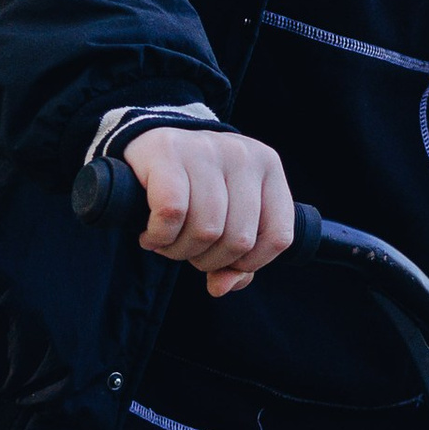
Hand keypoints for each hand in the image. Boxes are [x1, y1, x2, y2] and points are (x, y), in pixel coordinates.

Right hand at [124, 124, 295, 294]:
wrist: (149, 142)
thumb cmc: (196, 187)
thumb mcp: (228, 217)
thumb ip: (237, 261)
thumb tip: (221, 287)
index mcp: (269, 168)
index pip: (278, 237)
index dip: (250, 263)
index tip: (223, 261)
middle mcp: (243, 155)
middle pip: (239, 240)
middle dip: (207, 260)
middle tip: (187, 249)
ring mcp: (207, 150)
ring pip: (206, 230)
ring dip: (179, 251)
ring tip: (167, 241)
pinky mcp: (168, 152)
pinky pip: (172, 213)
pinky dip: (159, 236)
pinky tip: (151, 234)